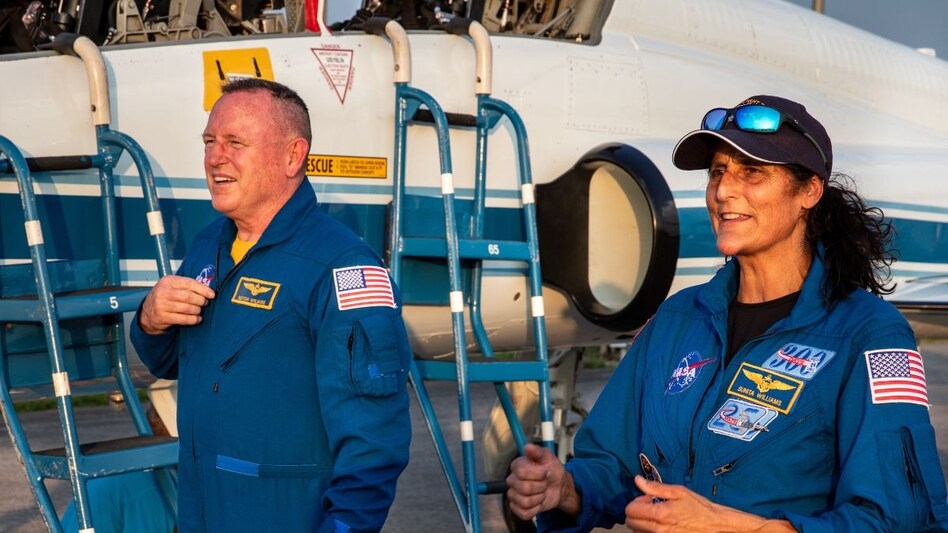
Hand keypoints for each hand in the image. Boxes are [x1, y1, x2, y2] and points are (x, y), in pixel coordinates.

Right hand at [139, 275, 215, 333]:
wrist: (148, 313)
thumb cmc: (166, 297)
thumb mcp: (173, 286)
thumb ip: (187, 286)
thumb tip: (207, 289)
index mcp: (167, 281)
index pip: (189, 283)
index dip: (203, 289)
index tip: (212, 294)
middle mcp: (163, 292)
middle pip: (189, 296)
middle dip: (201, 300)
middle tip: (205, 303)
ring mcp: (161, 305)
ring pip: (187, 308)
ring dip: (197, 310)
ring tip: (199, 310)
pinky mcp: (162, 317)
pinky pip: (183, 319)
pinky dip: (194, 319)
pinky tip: (197, 319)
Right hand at [505, 443, 577, 519]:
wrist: (559, 485)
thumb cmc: (551, 470)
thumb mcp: (549, 457)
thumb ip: (538, 451)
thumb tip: (528, 447)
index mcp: (517, 466)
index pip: (521, 472)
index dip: (537, 474)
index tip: (545, 472)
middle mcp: (512, 480)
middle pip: (524, 488)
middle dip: (540, 487)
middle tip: (545, 483)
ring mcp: (513, 495)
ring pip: (525, 502)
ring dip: (539, 498)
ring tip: (542, 492)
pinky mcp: (517, 508)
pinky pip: (524, 513)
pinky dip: (536, 509)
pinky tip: (538, 502)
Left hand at [625, 475, 794, 531]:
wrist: (715, 525)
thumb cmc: (698, 507)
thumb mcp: (678, 492)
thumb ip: (655, 487)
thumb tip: (638, 480)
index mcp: (660, 514)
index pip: (631, 510)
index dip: (637, 502)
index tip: (648, 499)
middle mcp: (658, 530)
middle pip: (631, 523)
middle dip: (637, 512)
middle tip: (652, 507)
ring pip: (638, 532)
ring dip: (642, 523)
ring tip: (657, 516)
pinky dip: (649, 531)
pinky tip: (661, 525)